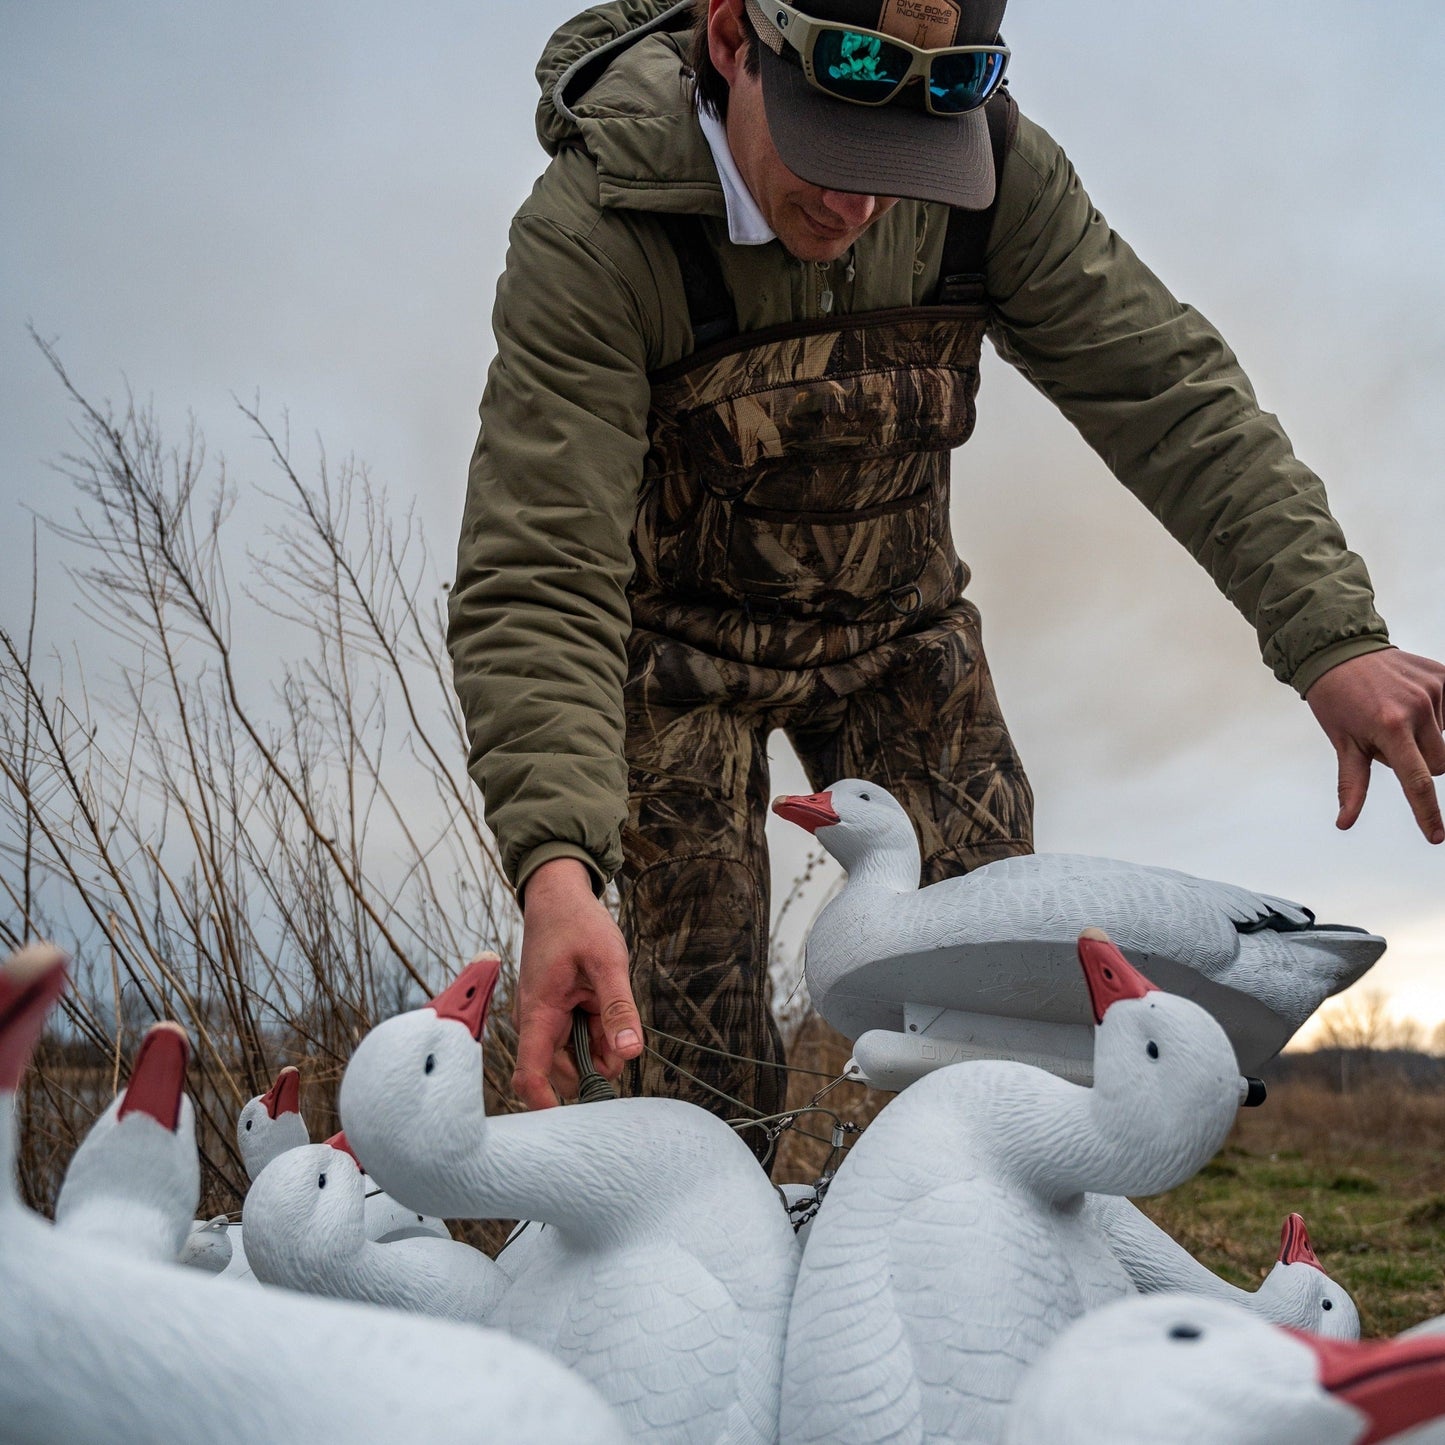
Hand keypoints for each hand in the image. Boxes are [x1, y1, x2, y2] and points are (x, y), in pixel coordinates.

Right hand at [512, 858, 643, 1109]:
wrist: (559, 896)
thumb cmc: (578, 923)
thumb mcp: (607, 961)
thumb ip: (619, 1008)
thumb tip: (630, 1055)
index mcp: (539, 1013)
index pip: (530, 1075)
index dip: (546, 1105)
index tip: (574, 1124)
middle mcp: (538, 1023)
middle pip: (562, 1073)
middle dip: (594, 1069)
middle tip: (619, 1037)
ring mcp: (549, 1020)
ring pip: (576, 1058)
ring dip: (599, 1048)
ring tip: (612, 1012)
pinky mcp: (561, 1015)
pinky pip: (581, 1040)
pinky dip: (599, 1034)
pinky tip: (607, 1009)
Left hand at [1306, 648, 1444, 843]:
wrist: (1340, 653)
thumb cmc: (1337, 702)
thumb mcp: (1343, 744)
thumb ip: (1352, 785)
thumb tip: (1344, 823)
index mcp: (1390, 729)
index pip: (1417, 782)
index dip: (1427, 813)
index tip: (1436, 836)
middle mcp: (1417, 709)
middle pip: (1438, 765)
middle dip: (1417, 763)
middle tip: (1387, 740)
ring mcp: (1434, 690)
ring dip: (1425, 739)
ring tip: (1395, 717)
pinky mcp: (1444, 676)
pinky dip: (1436, 718)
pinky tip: (1410, 704)